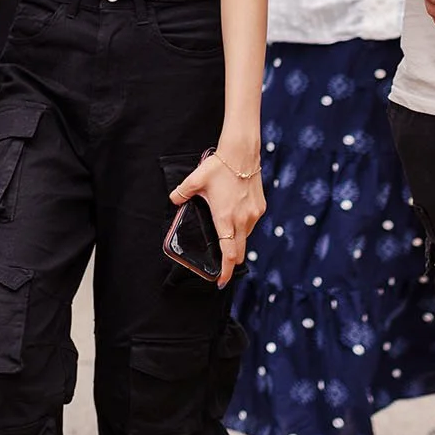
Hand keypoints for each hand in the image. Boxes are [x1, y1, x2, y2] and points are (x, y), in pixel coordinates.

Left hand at [169, 139, 264, 286]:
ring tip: (226, 231)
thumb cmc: (219, 167)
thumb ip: (181, 194)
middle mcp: (242, 219)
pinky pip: (251, 224)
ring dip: (237, 240)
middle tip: (222, 266)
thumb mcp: (194, 181)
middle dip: (231, 261)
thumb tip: (173, 200)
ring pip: (246, 237)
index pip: (228, 253)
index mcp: (225, 218)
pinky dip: (244, 226)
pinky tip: (235, 215)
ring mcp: (254, 214)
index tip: (221, 281)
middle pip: (239, 251)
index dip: (225, 271)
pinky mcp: (260, 207)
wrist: (242, 153)